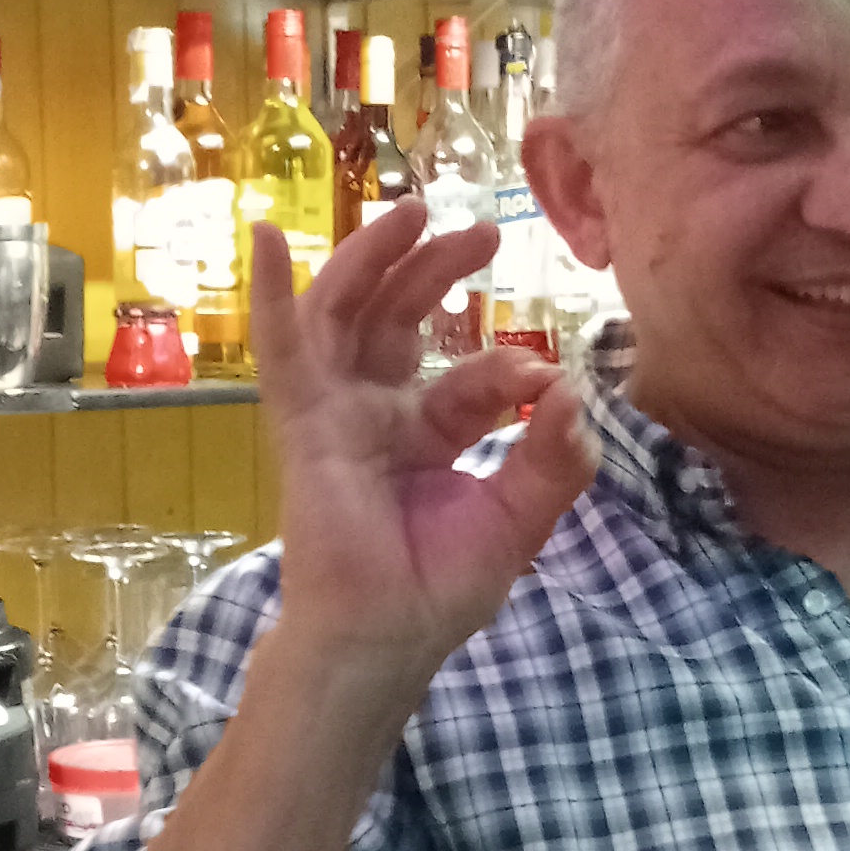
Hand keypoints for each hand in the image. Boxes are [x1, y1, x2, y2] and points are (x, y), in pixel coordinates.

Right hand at [248, 208, 593, 688]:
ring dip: (374, 257)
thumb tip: (575, 390)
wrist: (382, 640)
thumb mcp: (518, 520)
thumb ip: (554, 460)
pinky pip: (285, 350)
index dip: (508, 366)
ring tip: (412, 211)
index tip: (546, 374)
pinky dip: (277, 294)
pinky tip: (274, 237)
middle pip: (402, 318)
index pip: (473, 378)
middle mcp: (380, 412)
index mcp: (429, 433)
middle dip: (437, 269)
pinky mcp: (304, 423)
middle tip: (483, 231)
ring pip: (348, 314)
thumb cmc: (438, 591)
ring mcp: (338, 412)